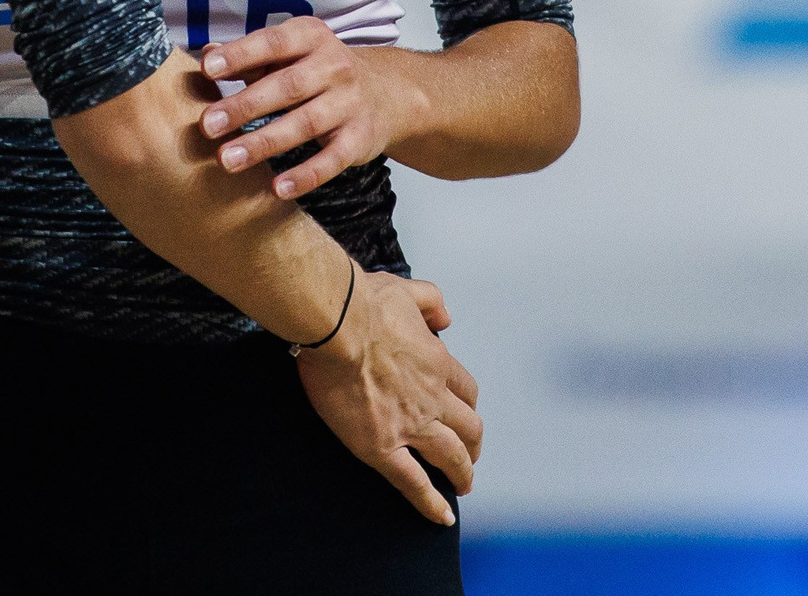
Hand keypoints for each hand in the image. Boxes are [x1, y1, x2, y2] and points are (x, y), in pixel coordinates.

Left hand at [199, 19, 415, 199]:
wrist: (387, 93)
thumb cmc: (321, 71)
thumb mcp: (291, 53)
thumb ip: (250, 57)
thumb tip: (207, 53)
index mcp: (311, 37)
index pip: (273, 43)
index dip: (241, 55)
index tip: (208, 68)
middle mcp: (334, 66)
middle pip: (286, 86)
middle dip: (244, 106)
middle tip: (208, 125)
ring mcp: (350, 103)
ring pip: (304, 124)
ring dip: (263, 143)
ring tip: (227, 159)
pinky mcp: (360, 138)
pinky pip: (331, 159)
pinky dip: (305, 175)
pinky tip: (277, 188)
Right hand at [293, 271, 481, 525]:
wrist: (335, 322)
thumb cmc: (363, 303)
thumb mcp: (407, 290)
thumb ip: (432, 302)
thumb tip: (445, 317)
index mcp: (438, 362)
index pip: (466, 391)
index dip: (468, 406)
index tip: (464, 413)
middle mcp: (433, 397)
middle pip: (469, 429)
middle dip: (473, 445)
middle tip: (469, 456)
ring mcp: (410, 425)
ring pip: (451, 458)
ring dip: (462, 474)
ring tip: (462, 486)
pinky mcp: (381, 446)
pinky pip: (414, 483)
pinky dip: (431, 504)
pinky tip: (442, 516)